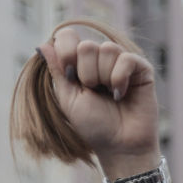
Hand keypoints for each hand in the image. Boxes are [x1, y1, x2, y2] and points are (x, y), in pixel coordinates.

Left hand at [37, 29, 159, 177]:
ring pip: (107, 49)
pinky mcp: (140, 68)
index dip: (66, 51)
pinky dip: (120, 79)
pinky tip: (121, 94)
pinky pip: (126, 59)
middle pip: (86, 46)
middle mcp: (100, 59)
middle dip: (86, 74)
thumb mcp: (68, 98)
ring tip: (109, 95)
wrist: (119, 145)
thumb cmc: (93, 126)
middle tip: (94, 92)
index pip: (68, 36)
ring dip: (103, 78)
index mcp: (79, 64)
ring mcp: (121, 61)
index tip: (69, 75)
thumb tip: (42, 44)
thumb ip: (57, 71)